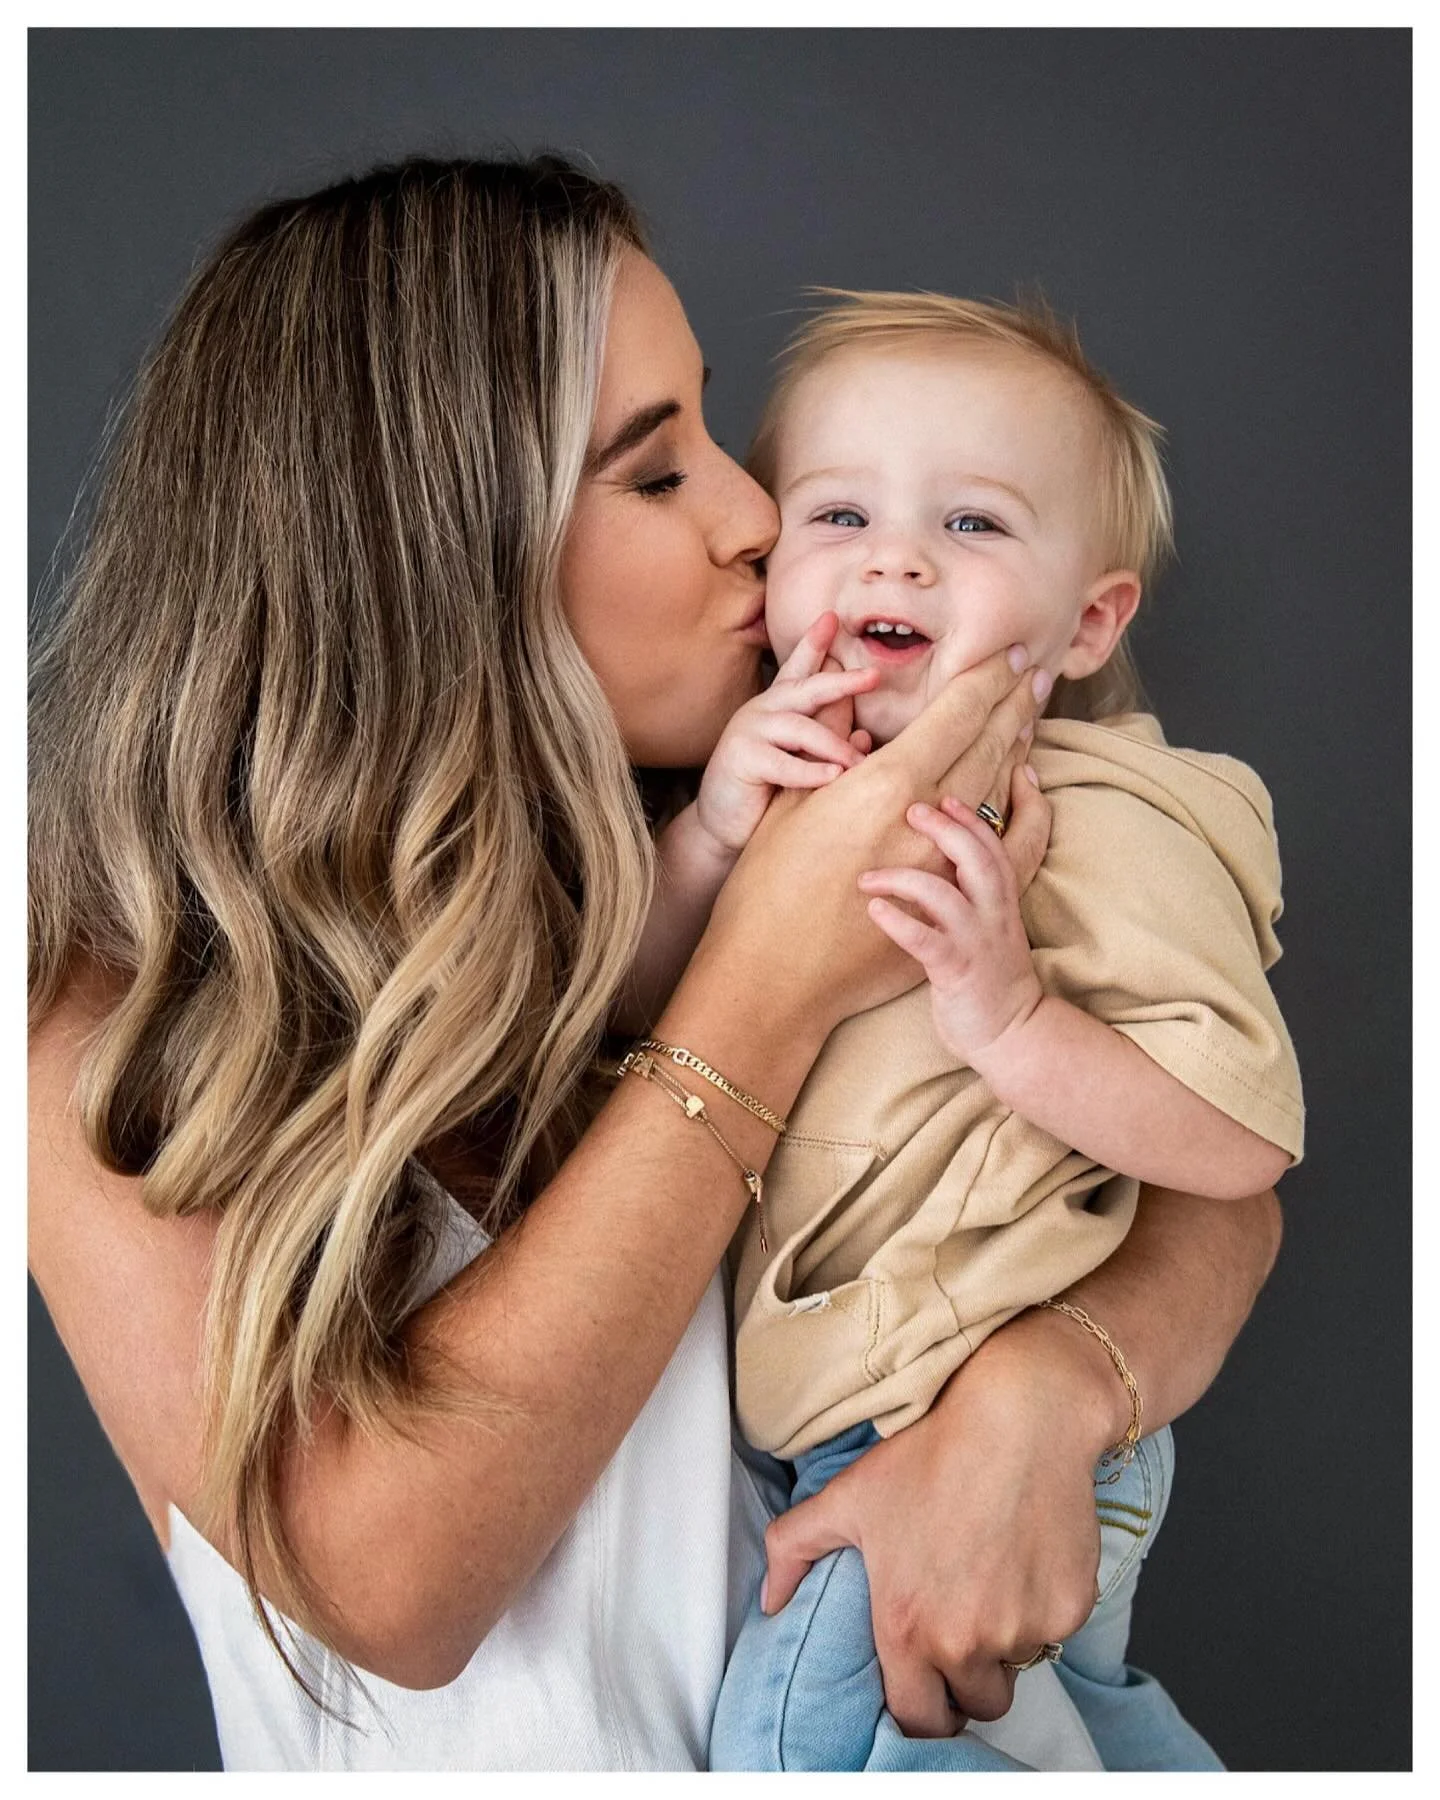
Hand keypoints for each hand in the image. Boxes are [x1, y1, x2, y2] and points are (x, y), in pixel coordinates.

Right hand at [693, 613, 878, 854]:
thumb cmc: (767, 793)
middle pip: (806, 688)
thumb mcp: (803, 765)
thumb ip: (830, 745)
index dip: (814, 643)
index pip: (799, 669)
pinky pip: (783, 763)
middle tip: (873, 676)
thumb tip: (865, 737)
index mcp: (779, 707)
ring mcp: (749, 731)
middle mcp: (764, 711)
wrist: (724, 825)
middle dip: (841, 681)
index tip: (831, 617)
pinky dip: (810, 771)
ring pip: (799, 727)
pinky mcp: (741, 758)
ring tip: (858, 762)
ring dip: (833, 744)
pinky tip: (833, 776)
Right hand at [694, 648, 1052, 1043]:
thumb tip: (857, 697)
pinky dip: (1024, 809)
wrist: (776, 976)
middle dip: (1014, 703)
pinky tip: (1026, 786)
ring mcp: (949, 865)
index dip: (987, 678)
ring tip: (1028, 716)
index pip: (957, 714)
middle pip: (990, 745)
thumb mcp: (791, 801)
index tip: (1007, 653)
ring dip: (1017, 747)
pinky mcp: (954, 902)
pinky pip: (1011, 845)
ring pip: (1000, 789)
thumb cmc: (766, 887)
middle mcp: (927, 820)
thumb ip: (831, 743)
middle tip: (1031, 673)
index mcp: (885, 784)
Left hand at [759, 1308, 1113, 1736]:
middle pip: (973, 1704)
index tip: (923, 1681)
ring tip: (987, 1583)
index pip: (917, 1718)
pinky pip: (1052, 1636)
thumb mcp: (849, 1494)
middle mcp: (966, 1641)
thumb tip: (770, 1598)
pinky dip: (1040, 1613)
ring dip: (1002, 1646)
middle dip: (964, 1680)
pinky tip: (1022, 1560)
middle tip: (957, 1627)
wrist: (1020, 1419)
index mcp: (907, 1627)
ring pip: (1015, 1668)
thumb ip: (794, 1548)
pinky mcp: (1068, 1612)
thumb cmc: (932, 1452)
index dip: (920, 1705)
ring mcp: (1024, 1630)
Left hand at [858, 793, 1044, 1064]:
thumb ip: (973, 894)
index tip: (945, 797)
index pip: (992, 846)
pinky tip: (874, 910)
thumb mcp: (989, 927)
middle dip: (945, 828)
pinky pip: (925, 940)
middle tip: (912, 809)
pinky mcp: (956, 971)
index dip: (969, 819)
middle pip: (975, 856)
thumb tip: (948, 865)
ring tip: (868, 876)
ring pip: (945, 894)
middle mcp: (993, 914)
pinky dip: (898, 921)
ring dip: (903, 877)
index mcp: (1001, 901)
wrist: (1012, 1033)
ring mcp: (975, 941)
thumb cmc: (989, 977)